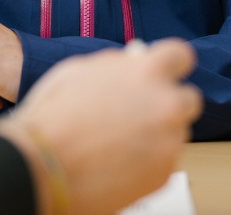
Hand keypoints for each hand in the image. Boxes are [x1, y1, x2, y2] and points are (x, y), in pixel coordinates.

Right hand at [0, 39, 201, 214]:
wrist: (42, 166)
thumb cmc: (54, 116)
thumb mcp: (81, 70)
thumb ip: (117, 65)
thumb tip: (135, 62)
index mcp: (147, 71)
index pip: (181, 55)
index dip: (170, 63)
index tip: (163, 70)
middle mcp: (167, 105)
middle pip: (187, 98)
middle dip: (168, 101)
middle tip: (142, 109)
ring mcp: (168, 142)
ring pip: (174, 132)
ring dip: (156, 132)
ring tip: (118, 140)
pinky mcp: (164, 174)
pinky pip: (163, 160)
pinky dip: (147, 160)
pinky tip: (116, 161)